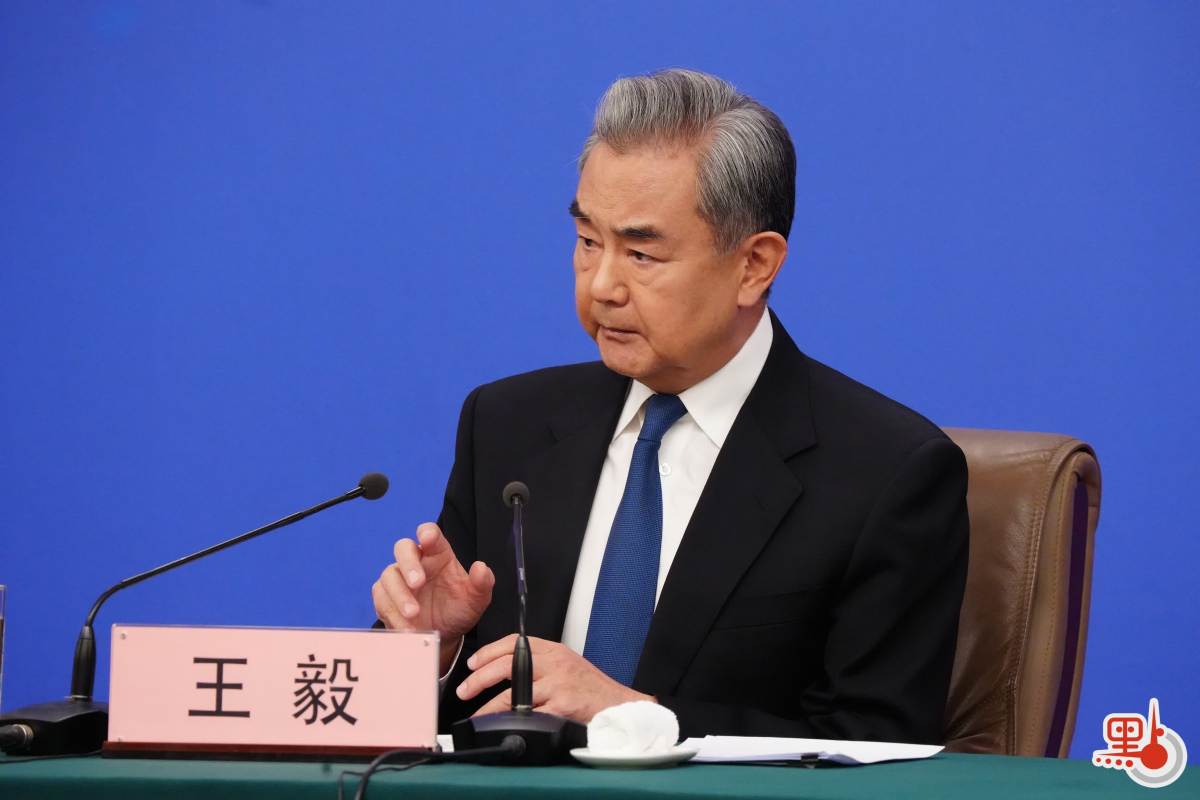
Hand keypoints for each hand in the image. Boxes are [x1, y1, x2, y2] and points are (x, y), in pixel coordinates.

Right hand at [372, 522, 493, 672]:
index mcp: (438, 555)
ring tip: (414, 614)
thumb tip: (481, 568)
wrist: (443, 637)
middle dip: (409, 564)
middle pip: (403, 548)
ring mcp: (398, 579)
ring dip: (400, 595)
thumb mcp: (476, 600)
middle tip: (417, 583)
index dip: (427, 533)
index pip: (430, 534)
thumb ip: (482, 584)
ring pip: (389, 576)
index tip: (427, 538)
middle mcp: (416, 562)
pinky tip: (406, 627)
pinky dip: (393, 614)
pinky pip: (382, 600)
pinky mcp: (386, 598)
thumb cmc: (458, 610)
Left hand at [457, 634, 653, 722]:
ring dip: (491, 706)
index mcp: (553, 649)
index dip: (488, 652)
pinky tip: (505, 726)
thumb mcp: (565, 665)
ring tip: (479, 715)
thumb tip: (504, 673)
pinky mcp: (563, 704)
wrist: (618, 704)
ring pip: (514, 693)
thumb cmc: (590, 688)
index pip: (513, 642)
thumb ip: (539, 665)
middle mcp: (554, 662)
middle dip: (480, 678)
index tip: (471, 664)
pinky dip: (515, 721)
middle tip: (465, 690)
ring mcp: (559, 682)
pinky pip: (532, 713)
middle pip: (508, 665)